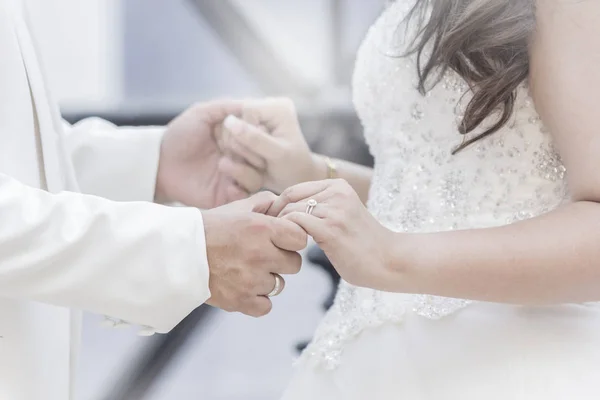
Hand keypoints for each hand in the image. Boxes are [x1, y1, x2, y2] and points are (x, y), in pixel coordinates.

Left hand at [155, 101, 264, 207]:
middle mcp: (241, 158)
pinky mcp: (227, 195)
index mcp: (238, 138)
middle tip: (230, 147)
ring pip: (257, 177)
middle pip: (263, 158)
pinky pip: (245, 195)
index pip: (261, 136)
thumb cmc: (179, 135)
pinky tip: (227, 183)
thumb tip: (252, 105)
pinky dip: (240, 188)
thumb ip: (227, 107)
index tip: (244, 128)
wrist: (159, 162)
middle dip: (251, 151)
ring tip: (222, 164)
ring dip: (244, 170)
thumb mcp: (202, 113)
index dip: (256, 132)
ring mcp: (235, 177)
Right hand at [202, 191, 307, 316]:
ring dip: (267, 278)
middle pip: (295, 264)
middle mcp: (260, 254)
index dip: (292, 239)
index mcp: (261, 228)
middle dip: (282, 259)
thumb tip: (284, 205)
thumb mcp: (237, 208)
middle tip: (263, 254)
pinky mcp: (240, 300)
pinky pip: (266, 305)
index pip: (300, 238)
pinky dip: (258, 299)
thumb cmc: (207, 228)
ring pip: (280, 284)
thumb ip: (265, 203)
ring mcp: (251, 280)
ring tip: (246, 269)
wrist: (176, 252)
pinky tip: (245, 286)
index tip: (280, 239)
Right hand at [221, 98, 320, 193]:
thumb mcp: (278, 154)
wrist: (294, 178)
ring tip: (258, 162)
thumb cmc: (292, 167)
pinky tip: (248, 160)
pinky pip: (224, 137)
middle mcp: (264, 106)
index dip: (245, 133)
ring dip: (238, 151)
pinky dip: (234, 153)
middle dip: (242, 145)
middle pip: (232, 118)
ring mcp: (252, 117)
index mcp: (278, 107)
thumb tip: (229, 121)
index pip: (247, 109)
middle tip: (261, 161)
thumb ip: (255, 139)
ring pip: (225, 130)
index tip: (261, 152)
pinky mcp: (243, 128)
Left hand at [269, 179, 394, 290]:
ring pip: (290, 211)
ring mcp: (335, 209)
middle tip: (271, 237)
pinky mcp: (331, 228)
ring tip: (282, 245)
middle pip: (289, 197)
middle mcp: (337, 192)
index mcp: (338, 185)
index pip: (294, 190)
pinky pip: (295, 223)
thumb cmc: (363, 244)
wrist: (389, 261)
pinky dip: (287, 235)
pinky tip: (293, 249)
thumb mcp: (342, 215)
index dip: (279, 208)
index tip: (273, 227)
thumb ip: (320, 208)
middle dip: (275, 217)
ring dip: (280, 229)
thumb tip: (284, 211)